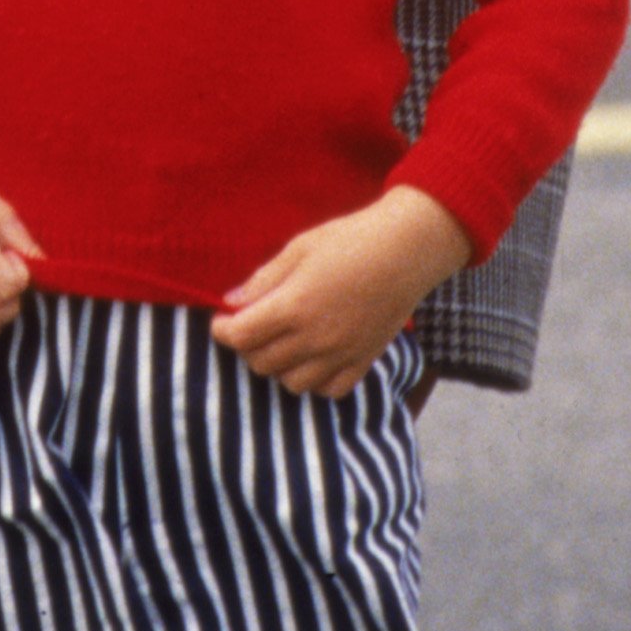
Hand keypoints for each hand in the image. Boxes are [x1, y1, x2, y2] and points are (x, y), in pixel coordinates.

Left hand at [213, 185, 470, 397]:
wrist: (407, 250)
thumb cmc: (350, 239)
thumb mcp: (298, 248)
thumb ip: (263, 280)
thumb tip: (230, 303)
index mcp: (293, 307)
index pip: (240, 336)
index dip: (223, 330)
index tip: (223, 320)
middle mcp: (314, 339)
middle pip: (260, 363)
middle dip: (248, 346)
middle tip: (253, 326)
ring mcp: (340, 354)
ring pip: (291, 383)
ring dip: (278, 366)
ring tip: (282, 342)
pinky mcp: (363, 361)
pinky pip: (328, 390)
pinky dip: (314, 381)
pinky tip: (313, 358)